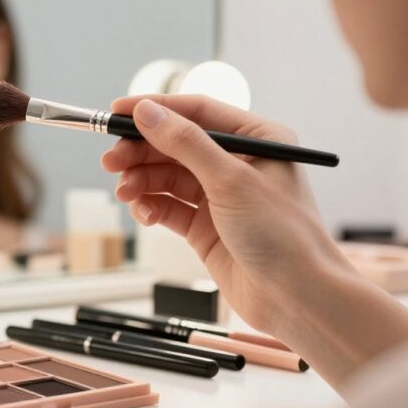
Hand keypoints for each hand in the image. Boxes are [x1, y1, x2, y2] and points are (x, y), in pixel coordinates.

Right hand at [101, 95, 353, 333]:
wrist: (297, 297)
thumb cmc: (284, 236)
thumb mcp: (231, 180)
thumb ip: (185, 144)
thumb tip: (147, 112)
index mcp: (258, 139)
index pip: (197, 112)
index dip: (155, 109)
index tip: (117, 111)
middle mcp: (238, 164)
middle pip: (175, 144)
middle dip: (140, 151)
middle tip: (110, 161)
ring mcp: (220, 196)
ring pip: (166, 176)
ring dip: (141, 181)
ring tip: (125, 192)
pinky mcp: (205, 226)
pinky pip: (168, 206)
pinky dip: (150, 206)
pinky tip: (142, 212)